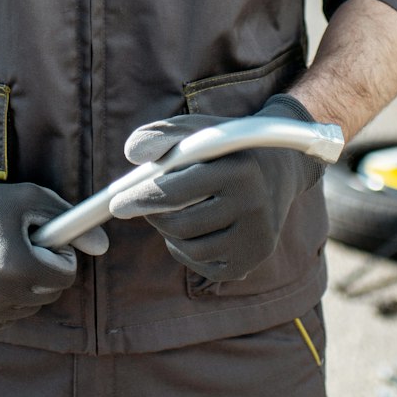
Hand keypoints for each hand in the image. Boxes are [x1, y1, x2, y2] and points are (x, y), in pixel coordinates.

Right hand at [0, 124, 107, 332]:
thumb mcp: (31, 199)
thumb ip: (71, 222)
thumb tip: (103, 246)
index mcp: (17, 265)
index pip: (65, 276)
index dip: (59, 255)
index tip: (43, 240)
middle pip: (49, 295)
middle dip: (44, 272)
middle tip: (23, 247)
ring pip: (28, 308)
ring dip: (25, 287)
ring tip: (2, 258)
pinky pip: (5, 318)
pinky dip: (4, 300)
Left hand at [106, 94, 323, 282]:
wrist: (279, 169)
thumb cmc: (226, 147)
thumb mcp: (199, 130)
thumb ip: (163, 134)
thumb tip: (133, 153)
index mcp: (240, 169)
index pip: (178, 191)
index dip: (142, 197)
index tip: (116, 204)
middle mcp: (254, 206)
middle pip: (180, 225)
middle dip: (153, 214)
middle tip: (140, 204)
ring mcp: (256, 238)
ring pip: (189, 249)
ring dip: (170, 232)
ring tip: (176, 210)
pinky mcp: (252, 260)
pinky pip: (202, 266)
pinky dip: (186, 250)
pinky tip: (194, 230)